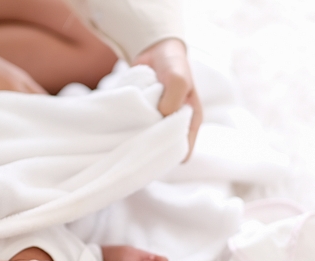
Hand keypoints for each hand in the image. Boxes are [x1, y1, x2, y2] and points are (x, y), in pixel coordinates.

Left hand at [133, 38, 201, 161]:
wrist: (156, 51)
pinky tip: (123, 121)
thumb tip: (160, 116)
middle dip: (150, 147)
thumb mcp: (178, 79)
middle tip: (137, 138)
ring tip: (129, 128)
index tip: (154, 147)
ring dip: (138, 136)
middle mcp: (175, 126)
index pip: (183, 151)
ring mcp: (158, 123)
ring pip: (148, 141)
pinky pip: (136, 129)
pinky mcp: (143, 118)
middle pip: (163, 150)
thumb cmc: (174, 66)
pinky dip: (129, 126)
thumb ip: (174, 98)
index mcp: (190, 122)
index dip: (170, 154)